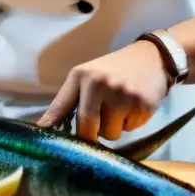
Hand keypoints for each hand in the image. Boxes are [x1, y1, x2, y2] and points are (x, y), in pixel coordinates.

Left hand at [37, 39, 170, 142]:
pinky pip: (130, 130)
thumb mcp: (90, 76)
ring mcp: (122, 95)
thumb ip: (72, 99)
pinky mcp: (142, 105)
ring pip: (110, 134)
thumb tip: (49, 126)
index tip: (41, 137)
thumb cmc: (115, 70)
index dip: (50, 125)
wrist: (153, 57)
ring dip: (114, 128)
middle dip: (90, 134)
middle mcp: (99, 84)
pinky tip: (134, 106)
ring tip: (121, 107)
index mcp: (81, 76)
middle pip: (86, 129)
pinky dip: (131, 123)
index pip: (61, 106)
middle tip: (99, 123)